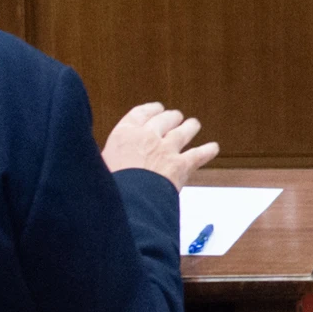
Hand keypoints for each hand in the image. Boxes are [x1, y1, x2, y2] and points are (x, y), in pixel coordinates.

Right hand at [103, 103, 218, 185]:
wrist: (127, 202)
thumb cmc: (108, 186)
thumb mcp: (98, 165)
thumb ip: (110, 157)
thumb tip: (102, 160)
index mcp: (125, 133)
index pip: (140, 113)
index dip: (151, 110)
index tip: (156, 109)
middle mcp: (148, 136)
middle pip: (165, 119)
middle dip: (171, 117)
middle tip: (175, 117)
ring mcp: (166, 150)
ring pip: (184, 131)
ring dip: (190, 127)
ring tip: (194, 124)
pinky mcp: (181, 166)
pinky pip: (198, 155)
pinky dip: (208, 151)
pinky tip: (214, 148)